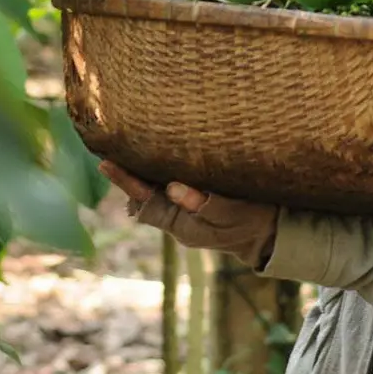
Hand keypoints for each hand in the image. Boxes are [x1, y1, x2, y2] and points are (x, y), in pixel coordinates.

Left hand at [99, 160, 278, 269]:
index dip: (124, 181)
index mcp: (179, 224)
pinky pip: (166, 182)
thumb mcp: (229, 213)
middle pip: (142, 192)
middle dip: (128, 171)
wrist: (268, 232)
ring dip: (142, 168)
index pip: (143, 200)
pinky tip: (157, 150)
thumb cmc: (249, 221)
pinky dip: (159, 168)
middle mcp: (175, 217)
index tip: (105, 163)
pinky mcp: (192, 197)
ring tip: (127, 142)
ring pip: (153, 187)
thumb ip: (203, 202)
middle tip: (111, 143)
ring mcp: (182, 208)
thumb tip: (173, 187)